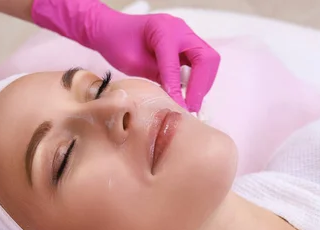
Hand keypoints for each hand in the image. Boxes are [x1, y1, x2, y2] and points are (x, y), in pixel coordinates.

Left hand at [31, 0, 219, 112]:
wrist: (110, 30)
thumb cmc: (117, 44)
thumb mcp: (133, 64)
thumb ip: (157, 77)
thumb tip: (175, 100)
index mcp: (163, 30)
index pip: (175, 64)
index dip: (177, 88)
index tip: (179, 108)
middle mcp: (180, 29)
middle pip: (206, 59)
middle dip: (201, 85)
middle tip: (191, 106)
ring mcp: (185, 35)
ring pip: (208, 61)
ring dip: (202, 83)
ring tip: (189, 102)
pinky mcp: (186, 44)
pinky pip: (201, 62)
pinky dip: (198, 79)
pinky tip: (186, 93)